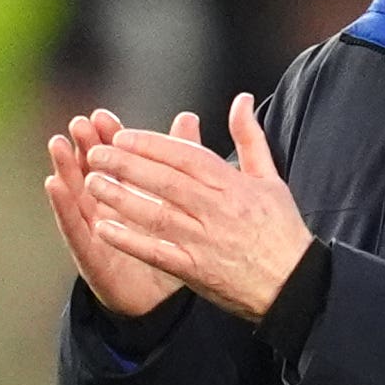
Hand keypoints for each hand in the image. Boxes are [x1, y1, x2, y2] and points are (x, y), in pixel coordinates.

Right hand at [44, 111, 179, 319]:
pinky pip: (74, 228)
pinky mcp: (89, 255)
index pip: (116, 159)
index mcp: (125, 193)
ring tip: (57, 144)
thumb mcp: (175, 200)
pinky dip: (62, 206)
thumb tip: (186, 118)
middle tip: (79, 123)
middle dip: (83, 146)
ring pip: (76, 194)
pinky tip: (53, 185)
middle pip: (91, 171)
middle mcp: (105, 208)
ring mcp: (93, 230)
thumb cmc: (163, 246)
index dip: (108, 137)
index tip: (104, 115)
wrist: (161, 299)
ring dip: (64, 168)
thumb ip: (178, 159)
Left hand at [83, 94, 315, 323]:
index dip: (151, 144)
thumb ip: (250, 137)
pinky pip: (156, 253)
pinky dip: (130, 241)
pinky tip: (104, 228)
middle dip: (126, 165)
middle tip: (94, 153)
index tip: (120, 136)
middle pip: (165, 182)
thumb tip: (240, 99)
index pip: (185, 157)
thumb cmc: (280, 230)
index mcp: (232, 185)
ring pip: (156, 215)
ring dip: (121, 198)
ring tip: (91, 183)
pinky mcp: (196, 270)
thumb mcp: (270, 178)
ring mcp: (204, 242)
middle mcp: (216, 211)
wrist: (293, 285)